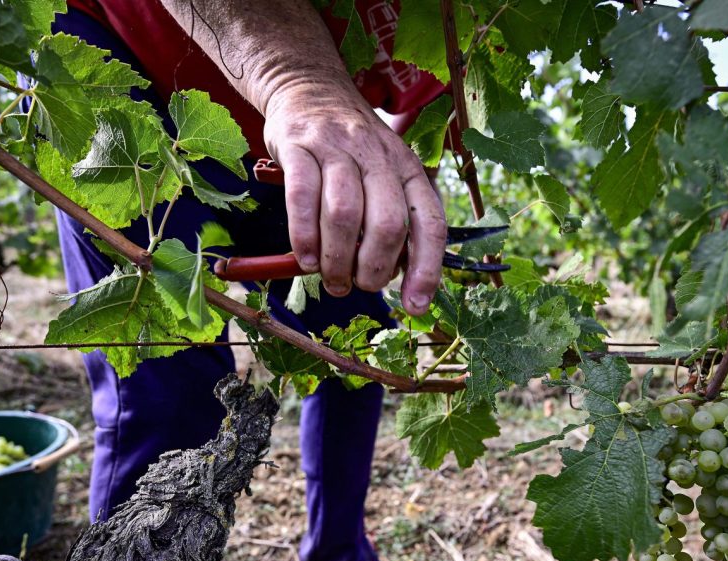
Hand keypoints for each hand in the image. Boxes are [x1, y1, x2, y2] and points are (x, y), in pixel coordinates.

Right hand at [263, 85, 446, 315]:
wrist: (309, 88)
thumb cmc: (350, 148)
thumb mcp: (384, 174)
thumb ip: (391, 218)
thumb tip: (395, 277)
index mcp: (408, 168)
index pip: (429, 223)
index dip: (426, 269)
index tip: (415, 305)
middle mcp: (379, 157)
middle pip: (388, 223)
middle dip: (374, 269)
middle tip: (359, 286)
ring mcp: (338, 149)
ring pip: (345, 214)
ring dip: (337, 260)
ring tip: (331, 280)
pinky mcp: (299, 146)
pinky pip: (302, 197)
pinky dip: (304, 236)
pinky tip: (307, 259)